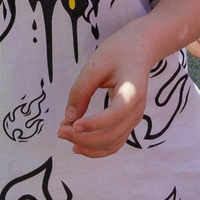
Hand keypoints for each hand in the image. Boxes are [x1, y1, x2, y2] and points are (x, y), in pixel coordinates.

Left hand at [59, 25, 157, 155]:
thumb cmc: (118, 52)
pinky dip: (96, 149)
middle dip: (84, 138)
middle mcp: (137, 110)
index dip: (94, 124)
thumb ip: (81, 90)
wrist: (140, 50)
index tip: (72, 125)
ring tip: (65, 135)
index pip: (115, 115)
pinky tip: (78, 145)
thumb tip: (69, 118)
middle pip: (112, 134)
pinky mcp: (128, 122)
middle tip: (59, 131)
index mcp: (132, 91)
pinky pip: (114, 143)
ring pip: (113, 143)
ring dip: (88, 146)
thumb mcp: (96, 64)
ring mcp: (134, 119)